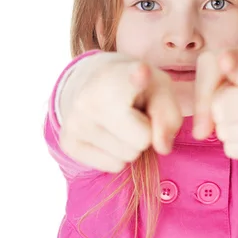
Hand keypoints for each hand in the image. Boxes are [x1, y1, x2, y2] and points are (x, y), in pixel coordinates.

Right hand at [59, 53, 182, 172]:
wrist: (91, 82)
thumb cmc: (136, 87)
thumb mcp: (161, 89)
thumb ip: (169, 115)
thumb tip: (162, 148)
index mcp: (119, 75)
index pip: (133, 77)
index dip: (138, 76)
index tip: (141, 71)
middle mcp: (90, 96)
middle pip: (141, 141)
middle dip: (144, 133)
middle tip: (132, 114)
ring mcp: (75, 121)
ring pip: (126, 157)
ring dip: (130, 144)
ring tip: (120, 121)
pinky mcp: (68, 143)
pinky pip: (113, 166)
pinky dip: (116, 155)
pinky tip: (107, 132)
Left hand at [192, 46, 237, 160]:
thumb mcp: (219, 66)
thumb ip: (204, 91)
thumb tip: (200, 134)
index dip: (236, 64)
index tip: (225, 60)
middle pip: (221, 108)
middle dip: (218, 103)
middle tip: (235, 94)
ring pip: (225, 132)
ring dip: (224, 123)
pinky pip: (233, 149)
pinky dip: (233, 140)